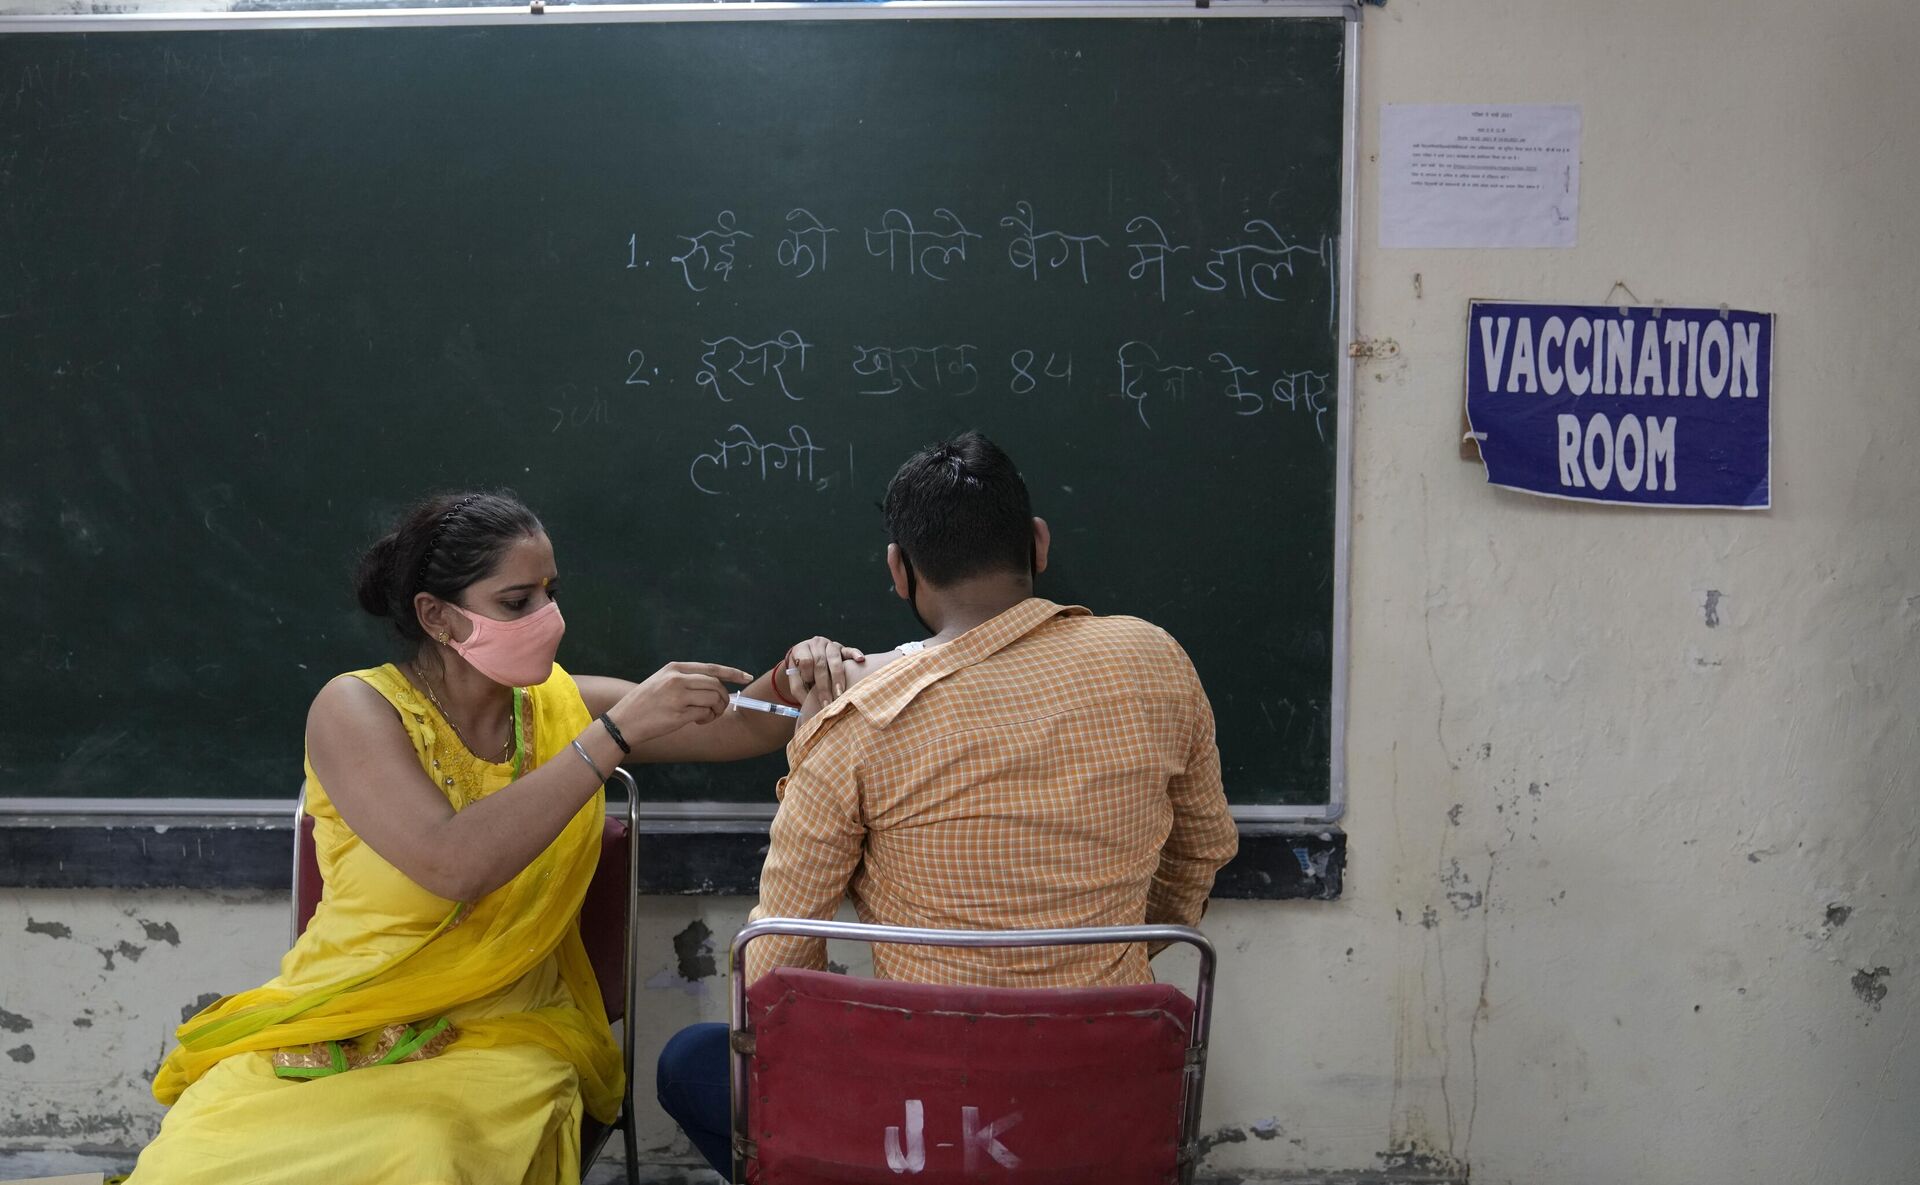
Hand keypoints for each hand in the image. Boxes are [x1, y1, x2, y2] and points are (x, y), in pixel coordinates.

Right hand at [610, 661, 752, 742]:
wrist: (623, 722)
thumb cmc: (643, 704)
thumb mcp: (661, 682)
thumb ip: (685, 680)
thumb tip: (715, 686)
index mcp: (674, 668)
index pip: (711, 668)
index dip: (732, 672)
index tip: (746, 677)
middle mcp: (677, 679)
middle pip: (716, 685)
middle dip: (724, 698)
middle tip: (718, 708)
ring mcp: (678, 696)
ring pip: (714, 699)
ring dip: (716, 710)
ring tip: (706, 716)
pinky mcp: (678, 714)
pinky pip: (705, 714)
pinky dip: (707, 719)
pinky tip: (698, 722)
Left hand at [782, 637, 863, 705]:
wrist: (810, 659)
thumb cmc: (803, 672)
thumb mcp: (796, 679)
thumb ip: (798, 689)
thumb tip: (806, 705)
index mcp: (801, 649)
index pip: (805, 661)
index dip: (808, 675)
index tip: (810, 690)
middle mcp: (816, 644)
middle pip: (820, 662)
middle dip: (823, 685)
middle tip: (827, 703)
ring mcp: (830, 645)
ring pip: (834, 658)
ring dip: (837, 677)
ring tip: (840, 693)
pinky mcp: (843, 649)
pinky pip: (850, 650)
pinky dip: (855, 654)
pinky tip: (860, 660)